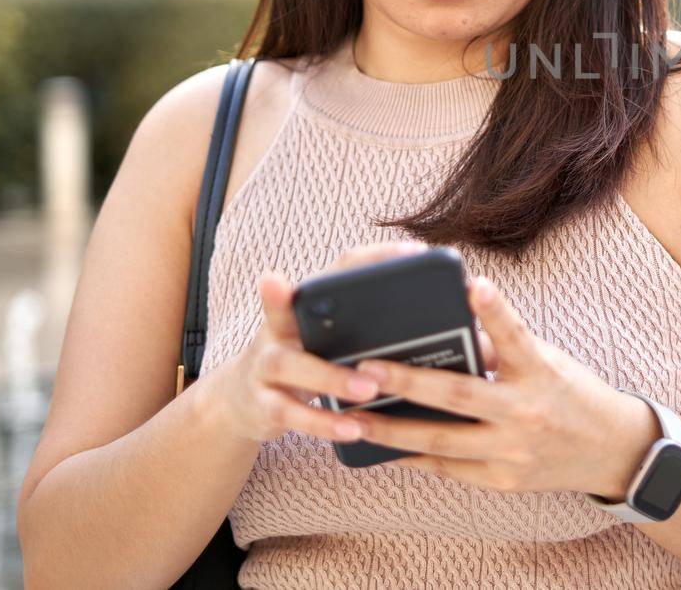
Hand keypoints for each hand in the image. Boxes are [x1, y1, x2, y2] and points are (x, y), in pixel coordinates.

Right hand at [207, 241, 430, 444]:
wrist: (240, 402)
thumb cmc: (305, 361)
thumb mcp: (326, 337)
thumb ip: (365, 322)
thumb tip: (440, 313)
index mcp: (305, 304)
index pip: (338, 269)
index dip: (374, 256)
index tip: (415, 252)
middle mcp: (279, 328)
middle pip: (297, 313)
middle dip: (336, 308)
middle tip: (380, 327)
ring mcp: (265, 366)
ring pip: (293, 366)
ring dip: (332, 378)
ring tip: (369, 390)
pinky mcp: (262, 405)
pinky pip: (291, 414)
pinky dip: (323, 423)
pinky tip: (354, 429)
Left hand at [344, 275, 657, 497]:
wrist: (610, 451)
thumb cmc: (572, 394)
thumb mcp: (549, 362)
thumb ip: (504, 349)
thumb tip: (456, 330)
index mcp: (541, 373)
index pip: (516, 336)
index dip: (494, 311)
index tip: (473, 284)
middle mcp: (526, 412)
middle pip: (459, 396)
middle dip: (408, 381)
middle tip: (365, 368)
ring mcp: (513, 451)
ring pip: (441, 441)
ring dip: (391, 430)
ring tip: (352, 419)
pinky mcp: (502, 480)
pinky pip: (447, 468)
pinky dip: (413, 456)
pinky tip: (380, 448)